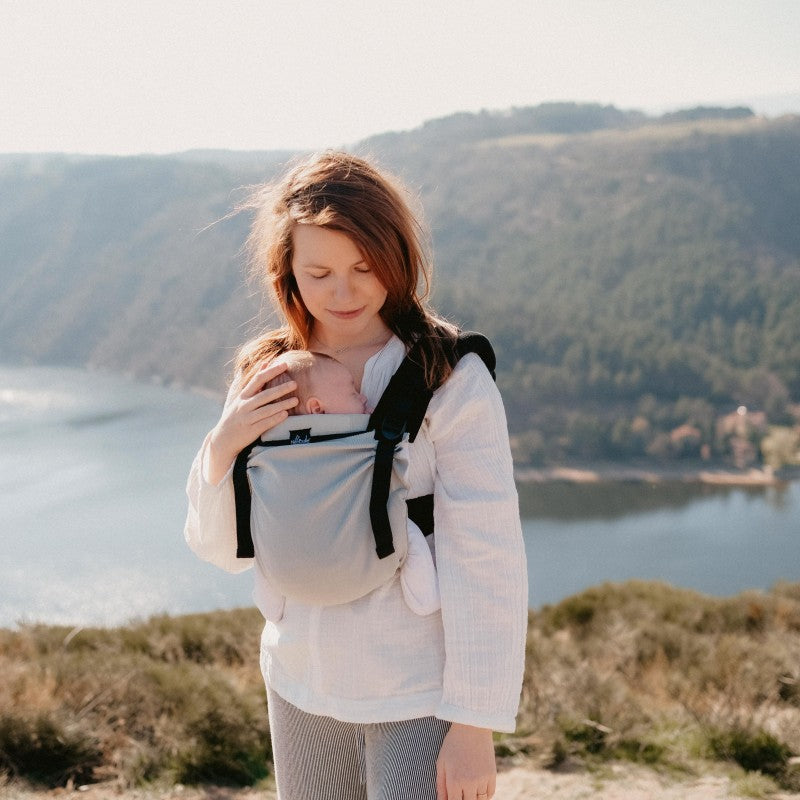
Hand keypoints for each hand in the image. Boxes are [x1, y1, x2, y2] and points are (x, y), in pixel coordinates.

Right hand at [206, 361, 297, 482]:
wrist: (223, 439)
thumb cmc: (235, 415)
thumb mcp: (240, 397)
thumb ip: (253, 380)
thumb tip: (265, 363)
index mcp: (242, 396)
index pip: (258, 380)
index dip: (271, 371)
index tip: (284, 365)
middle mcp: (244, 405)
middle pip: (264, 395)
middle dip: (280, 389)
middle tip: (295, 383)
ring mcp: (247, 418)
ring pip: (266, 410)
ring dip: (282, 404)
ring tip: (296, 400)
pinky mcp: (251, 431)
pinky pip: (265, 423)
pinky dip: (275, 419)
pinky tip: (285, 415)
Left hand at [436, 724, 495, 799]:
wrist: (472, 726)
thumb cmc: (453, 743)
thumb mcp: (441, 762)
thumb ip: (440, 785)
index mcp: (454, 781)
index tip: (452, 798)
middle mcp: (469, 783)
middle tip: (460, 793)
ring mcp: (482, 779)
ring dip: (474, 799)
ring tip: (468, 792)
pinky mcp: (492, 775)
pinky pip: (490, 794)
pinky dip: (485, 795)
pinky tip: (478, 790)